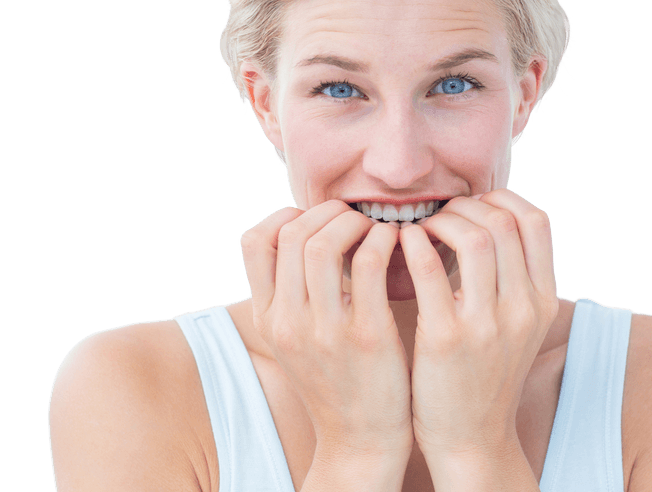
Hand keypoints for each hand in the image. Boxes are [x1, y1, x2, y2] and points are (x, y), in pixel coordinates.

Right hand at [240, 200, 414, 462]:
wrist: (361, 438)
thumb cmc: (335, 378)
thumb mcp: (294, 338)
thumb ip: (290, 292)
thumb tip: (302, 230)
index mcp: (267, 318)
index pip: (254, 243)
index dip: (284, 216)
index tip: (315, 217)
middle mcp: (289, 322)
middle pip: (293, 236)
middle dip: (328, 212)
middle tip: (354, 214)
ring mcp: (325, 330)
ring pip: (325, 245)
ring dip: (355, 222)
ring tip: (375, 225)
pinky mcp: (367, 336)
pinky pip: (370, 265)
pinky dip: (383, 241)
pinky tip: (397, 242)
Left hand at [398, 189, 558, 461]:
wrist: (471, 438)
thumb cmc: (485, 374)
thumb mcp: (517, 325)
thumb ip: (512, 279)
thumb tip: (490, 221)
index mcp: (542, 300)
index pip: (535, 222)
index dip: (501, 200)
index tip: (472, 204)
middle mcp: (523, 308)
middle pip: (503, 222)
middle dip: (464, 207)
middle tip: (437, 214)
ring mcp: (488, 324)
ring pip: (475, 237)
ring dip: (440, 220)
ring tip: (420, 227)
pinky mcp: (446, 338)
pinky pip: (430, 268)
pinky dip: (413, 243)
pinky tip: (401, 243)